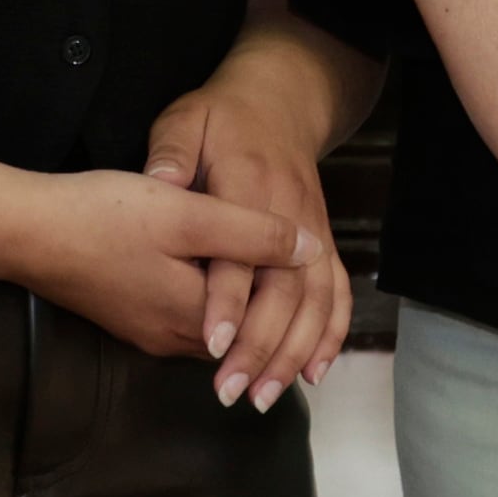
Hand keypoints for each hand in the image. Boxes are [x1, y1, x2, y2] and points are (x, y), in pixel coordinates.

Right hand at [0, 167, 325, 361]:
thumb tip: (309, 250)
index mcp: (195, 316)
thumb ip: (250, 233)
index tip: (324, 280)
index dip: (298, 300)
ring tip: (274, 287)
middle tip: (312, 302)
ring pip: (216, 332)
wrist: (23, 231)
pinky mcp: (127, 316)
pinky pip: (188, 322)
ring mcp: (146, 331)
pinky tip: (213, 278)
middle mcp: (172, 337)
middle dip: (277, 321)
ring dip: (245, 316)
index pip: (266, 319)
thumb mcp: (186, 214)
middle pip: (243, 338)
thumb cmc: (101, 217)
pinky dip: (214, 309)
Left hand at [143, 74, 354, 409]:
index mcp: (249, 182)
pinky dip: (330, 334)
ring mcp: (314, 228)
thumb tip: (161, 181)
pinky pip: (337, 292)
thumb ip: (173, 152)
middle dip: (260, 346)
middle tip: (232, 391)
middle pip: (282, 289)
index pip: (239, 252)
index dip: (228, 299)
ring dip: (294, 352)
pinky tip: (314, 372)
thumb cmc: (222, 116)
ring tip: (265, 396)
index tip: (214, 343)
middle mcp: (290, 211)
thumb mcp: (187, 119)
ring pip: (314, 300)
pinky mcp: (324, 240)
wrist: (279, 100)